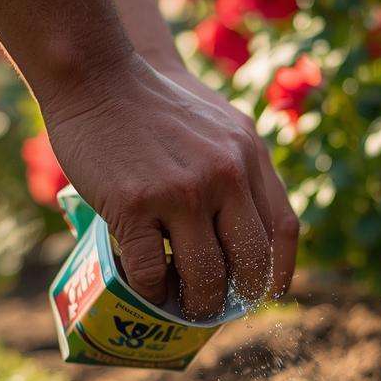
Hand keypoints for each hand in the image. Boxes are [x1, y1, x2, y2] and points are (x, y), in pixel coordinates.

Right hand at [39, 54, 298, 318]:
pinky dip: (152, 291)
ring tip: (184, 308)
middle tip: (217, 307)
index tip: (266, 293)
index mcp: (250, 156)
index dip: (278, 272)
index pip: (283, 229)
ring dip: (197, 304)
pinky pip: (152, 270)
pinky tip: (147, 290)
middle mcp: (225, 175)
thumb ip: (239, 166)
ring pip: (205, 275)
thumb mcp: (220, 124)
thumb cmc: (156, 101)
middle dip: (236, 296)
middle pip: (249, 261)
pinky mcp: (134, 203)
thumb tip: (246, 224)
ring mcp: (182, 191)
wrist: (97, 73)